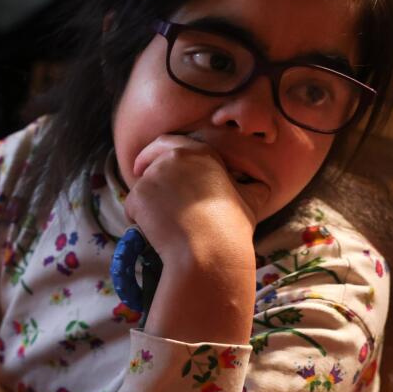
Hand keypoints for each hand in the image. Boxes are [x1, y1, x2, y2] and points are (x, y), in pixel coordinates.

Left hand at [124, 134, 257, 269]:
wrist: (209, 249)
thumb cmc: (231, 227)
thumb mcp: (250, 200)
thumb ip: (249, 188)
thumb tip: (260, 187)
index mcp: (202, 154)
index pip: (170, 142)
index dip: (156, 151)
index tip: (149, 162)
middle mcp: (175, 158)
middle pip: (151, 161)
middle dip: (142, 165)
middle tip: (136, 174)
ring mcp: (154, 175)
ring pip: (141, 187)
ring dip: (146, 202)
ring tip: (162, 223)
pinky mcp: (138, 194)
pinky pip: (132, 208)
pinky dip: (138, 220)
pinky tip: (154, 232)